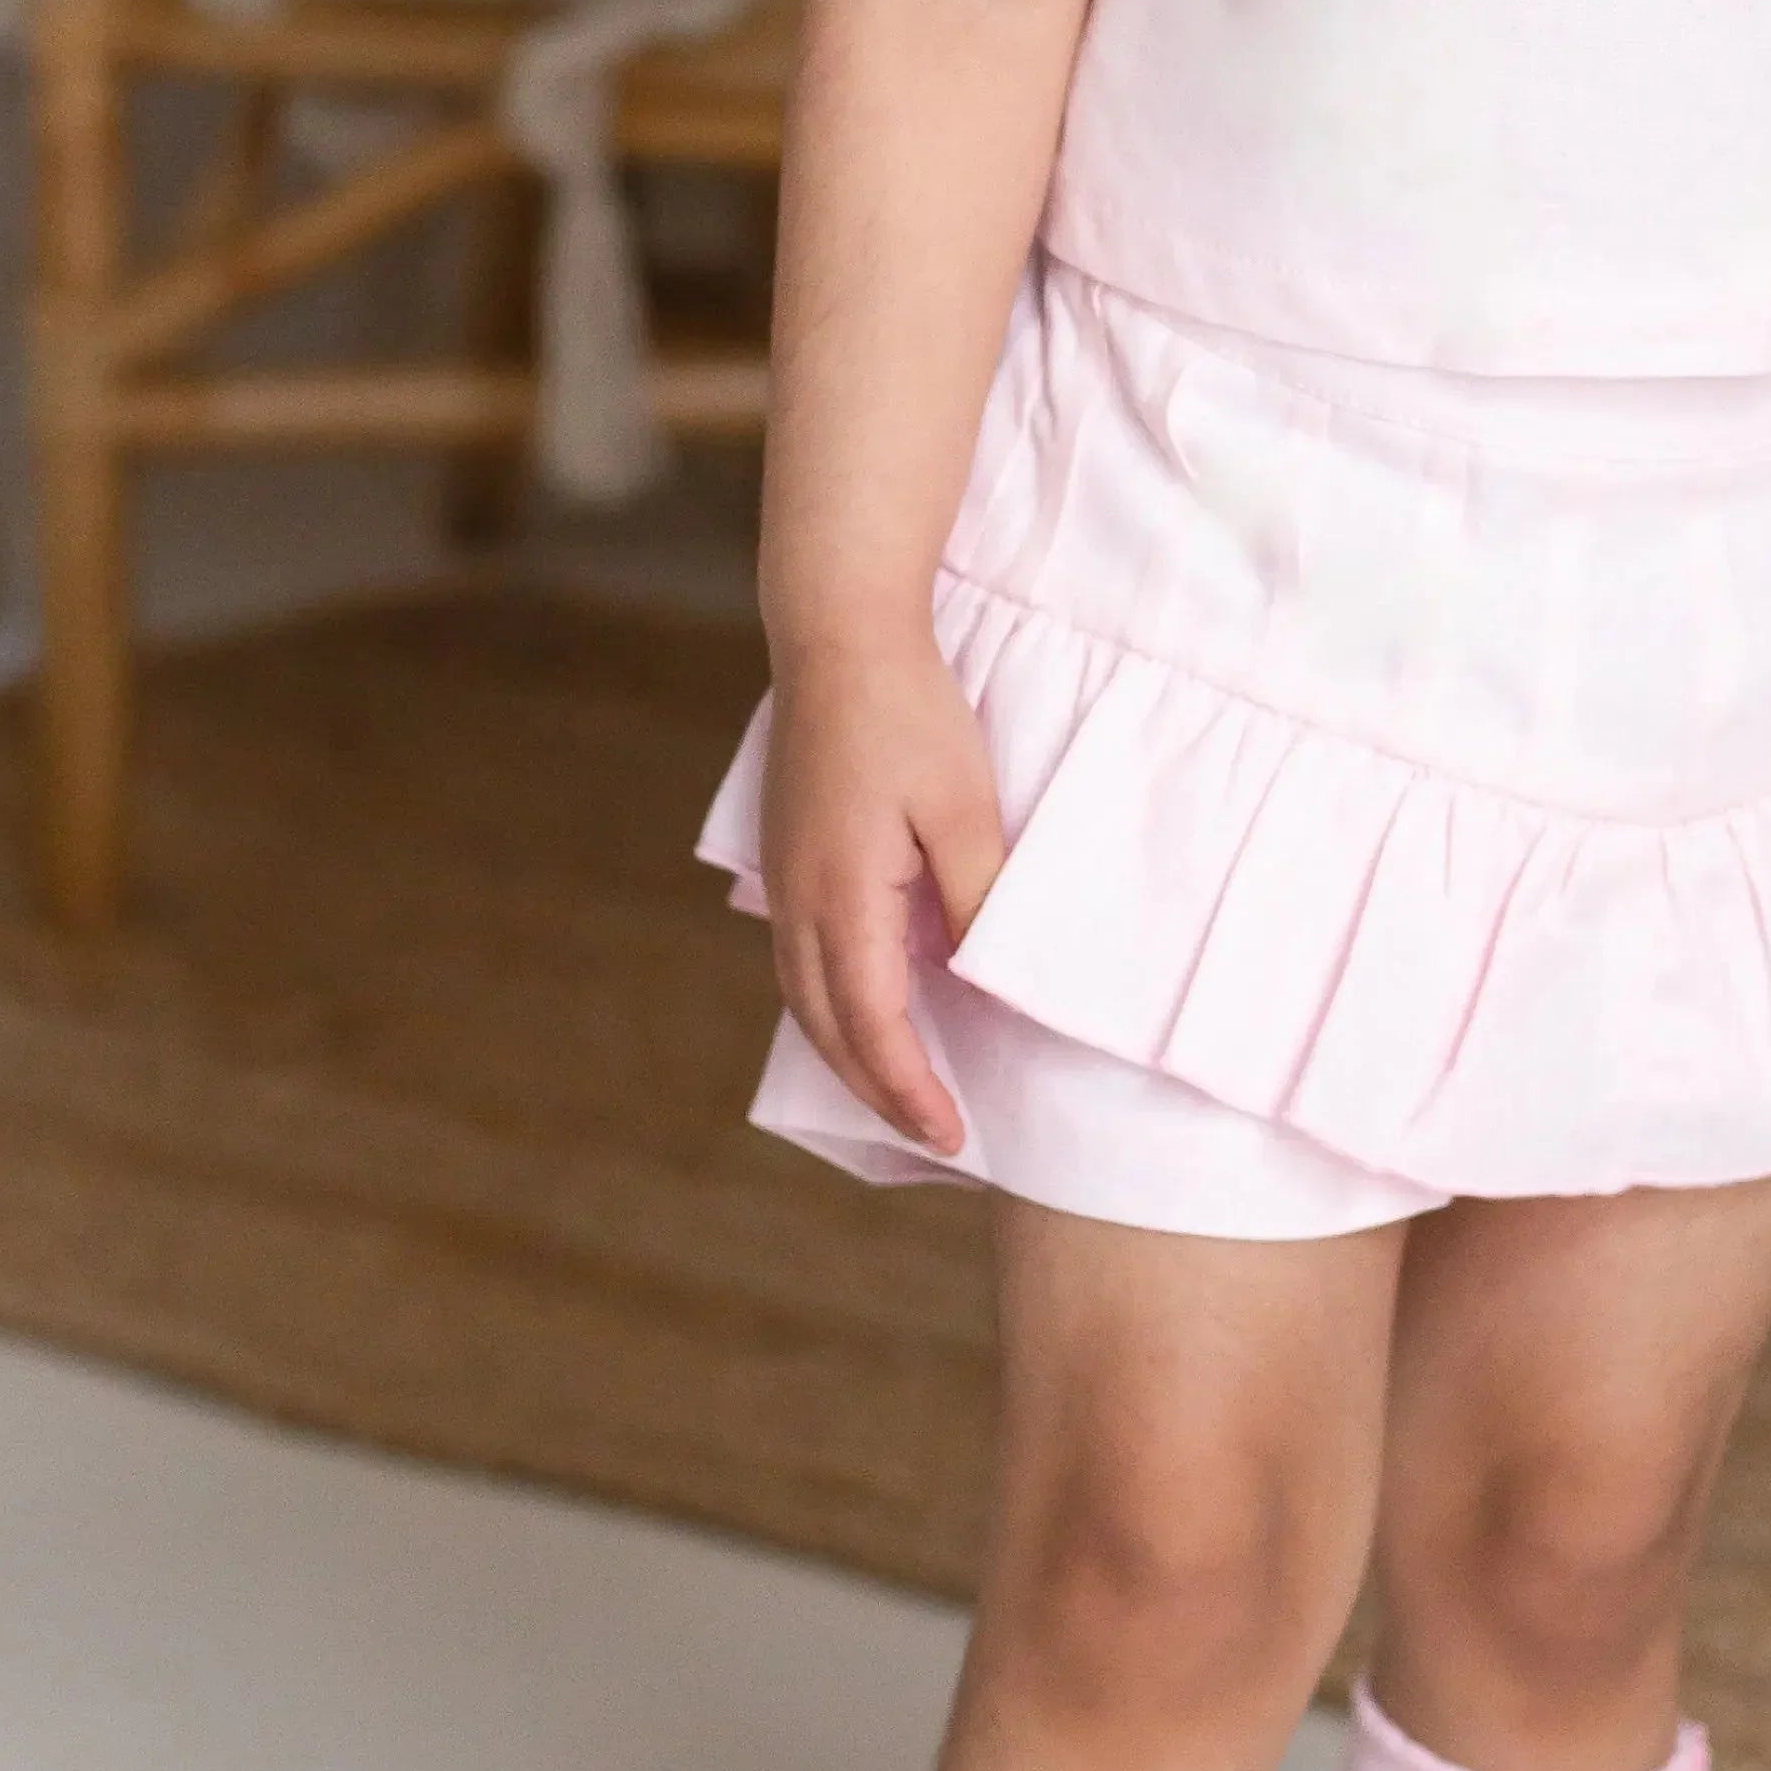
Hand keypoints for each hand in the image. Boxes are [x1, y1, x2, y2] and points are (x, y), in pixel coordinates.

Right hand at [757, 625, 1009, 1162]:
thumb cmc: (910, 713)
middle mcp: (799, 901)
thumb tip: (986, 979)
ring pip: (808, 1000)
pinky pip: (804, 962)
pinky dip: (836, 1008)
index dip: (912, 1088)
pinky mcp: (789, 860)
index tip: (952, 1132)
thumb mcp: (966, 808)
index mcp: (843, 896)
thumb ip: (977, 899)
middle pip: (831, 1030)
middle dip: (880, 1092)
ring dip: (852, 1055)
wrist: (837, 636)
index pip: (875, 1026)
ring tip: (904, 1092)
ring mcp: (785, 881)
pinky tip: (870, 1013)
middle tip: (936, 1133)